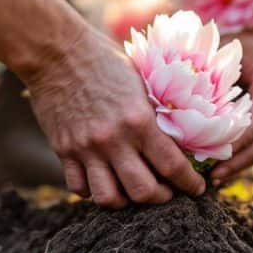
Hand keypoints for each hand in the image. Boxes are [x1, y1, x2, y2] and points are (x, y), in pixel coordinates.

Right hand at [0, 0, 204, 207]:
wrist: (56, 51)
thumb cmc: (105, 59)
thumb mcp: (141, 81)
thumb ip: (156, 112)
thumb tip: (181, 136)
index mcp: (139, 120)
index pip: (172, 166)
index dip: (189, 184)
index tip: (196, 189)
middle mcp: (113, 139)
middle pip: (143, 192)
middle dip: (162, 199)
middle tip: (167, 193)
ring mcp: (86, 148)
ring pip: (109, 198)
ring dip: (126, 201)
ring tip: (133, 192)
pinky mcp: (64, 150)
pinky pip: (79, 188)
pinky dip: (93, 191)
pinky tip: (103, 181)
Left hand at [211, 32, 252, 183]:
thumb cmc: (230, 42)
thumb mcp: (220, 54)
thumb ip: (206, 78)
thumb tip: (176, 107)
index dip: (237, 146)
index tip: (215, 162)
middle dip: (238, 163)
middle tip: (212, 178)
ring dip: (241, 165)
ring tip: (215, 179)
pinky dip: (243, 158)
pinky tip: (223, 170)